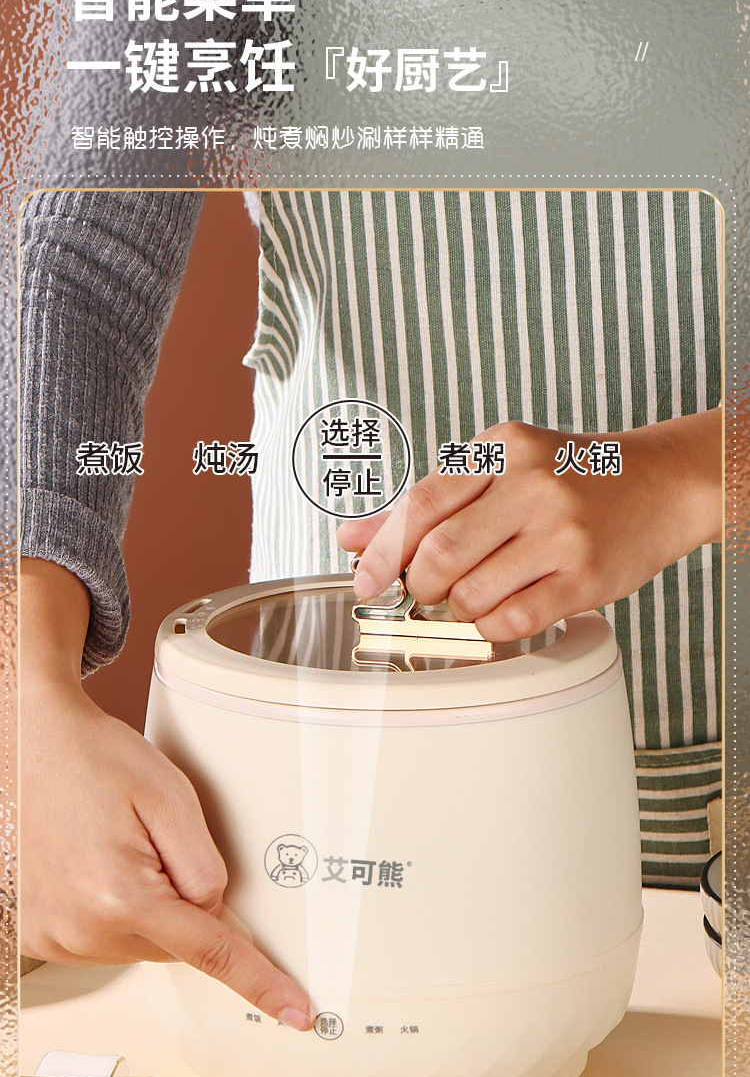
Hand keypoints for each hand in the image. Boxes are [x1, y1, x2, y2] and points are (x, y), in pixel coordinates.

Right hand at [20, 562, 312, 1028]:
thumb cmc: (93, 760)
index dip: (261, 982)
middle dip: (181, 904)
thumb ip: (205, 867)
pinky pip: (102, 940)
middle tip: (151, 843)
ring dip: (143, 908)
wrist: (26, 742)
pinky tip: (92, 865)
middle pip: (174, 945)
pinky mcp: (38, 938)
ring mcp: (54, 939)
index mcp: (118, 896)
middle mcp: (80, 930)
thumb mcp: (171, 799)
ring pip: (140, 945)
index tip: (298, 1013)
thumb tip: (218, 916)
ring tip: (113, 847)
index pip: (212, 952)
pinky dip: (110, 912)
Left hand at [338, 410, 721, 641]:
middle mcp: (532, 484)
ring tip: (473, 598)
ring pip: (472, 593)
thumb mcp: (500, 470)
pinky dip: (491, 627)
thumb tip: (351, 536)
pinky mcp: (586, 576)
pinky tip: (499, 614)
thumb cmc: (573, 478)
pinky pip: (513, 619)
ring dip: (458, 609)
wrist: (663, 483)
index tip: (366, 581)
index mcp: (502, 449)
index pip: (421, 504)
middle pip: (440, 554)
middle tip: (426, 593)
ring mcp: (562, 532)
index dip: (383, 552)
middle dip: (421, 587)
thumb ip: (426, 502)